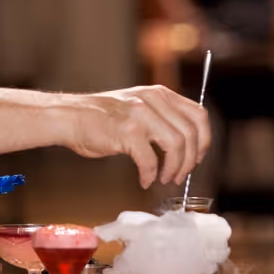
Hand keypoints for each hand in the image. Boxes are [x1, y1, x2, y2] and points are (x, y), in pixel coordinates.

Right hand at [64, 85, 209, 187]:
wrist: (70, 117)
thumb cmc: (101, 118)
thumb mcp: (137, 107)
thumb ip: (160, 117)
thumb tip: (186, 145)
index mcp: (160, 94)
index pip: (199, 115)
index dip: (204, 140)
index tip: (198, 157)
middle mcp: (153, 100)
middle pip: (191, 134)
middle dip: (190, 161)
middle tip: (180, 176)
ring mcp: (140, 114)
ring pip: (176, 146)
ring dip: (174, 169)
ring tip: (164, 179)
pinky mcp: (127, 131)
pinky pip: (150, 160)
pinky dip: (150, 175)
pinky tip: (144, 180)